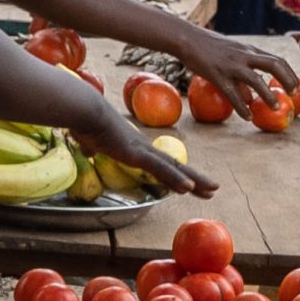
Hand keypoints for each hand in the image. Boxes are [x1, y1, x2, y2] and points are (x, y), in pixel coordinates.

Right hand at [69, 101, 215, 195]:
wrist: (86, 110)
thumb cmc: (86, 123)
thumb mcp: (92, 140)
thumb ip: (94, 147)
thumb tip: (89, 149)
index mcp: (136, 148)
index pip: (162, 164)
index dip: (177, 174)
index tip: (190, 184)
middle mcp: (145, 149)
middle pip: (176, 167)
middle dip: (195, 179)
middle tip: (213, 188)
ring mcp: (143, 152)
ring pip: (175, 169)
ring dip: (194, 181)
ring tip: (212, 190)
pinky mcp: (137, 154)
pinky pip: (160, 169)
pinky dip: (175, 179)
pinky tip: (189, 188)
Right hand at [171, 27, 297, 119]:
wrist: (188, 39)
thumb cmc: (210, 48)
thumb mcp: (232, 56)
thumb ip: (243, 74)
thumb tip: (250, 99)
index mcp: (249, 50)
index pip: (277, 60)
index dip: (290, 74)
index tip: (296, 87)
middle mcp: (244, 56)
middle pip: (274, 65)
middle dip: (287, 80)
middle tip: (293, 95)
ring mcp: (231, 65)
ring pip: (256, 81)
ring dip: (268, 95)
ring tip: (276, 108)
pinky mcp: (217, 75)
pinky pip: (233, 94)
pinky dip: (242, 107)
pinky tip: (247, 117)